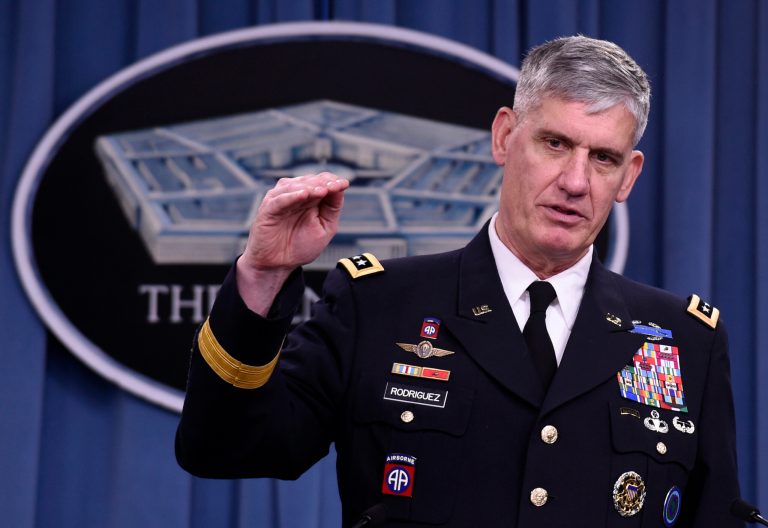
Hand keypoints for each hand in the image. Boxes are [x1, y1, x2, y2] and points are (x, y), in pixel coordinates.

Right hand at [236, 172, 349, 313]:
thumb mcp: (325, 227)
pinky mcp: (268, 208)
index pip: (322, 181)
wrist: (279, 264)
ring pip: (295, 186)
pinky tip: (303, 195)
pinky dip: (291, 196)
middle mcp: (295, 195)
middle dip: (323, 183)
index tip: (344, 184)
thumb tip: (340, 188)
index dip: (333, 180)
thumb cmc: (300, 247)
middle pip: (310, 180)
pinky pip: (280, 199)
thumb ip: (332, 208)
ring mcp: (281, 200)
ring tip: (322, 190)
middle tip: (334, 186)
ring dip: (310, 186)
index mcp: (311, 198)